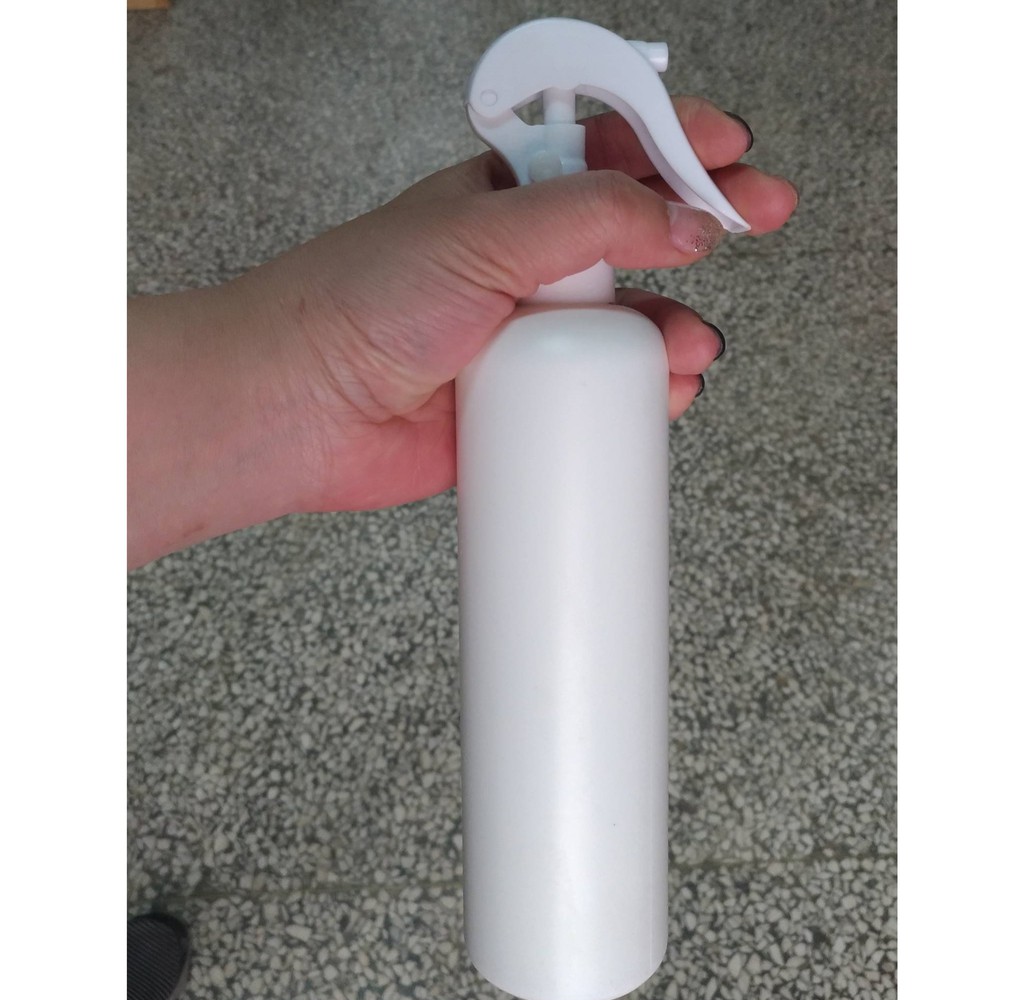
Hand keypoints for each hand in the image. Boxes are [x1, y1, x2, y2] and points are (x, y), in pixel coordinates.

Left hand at [128, 97, 796, 566]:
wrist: (304, 407)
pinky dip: (638, 391)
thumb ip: (591, 216)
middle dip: (699, 223)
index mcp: (506, 196)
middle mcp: (520, 262)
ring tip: (693, 345)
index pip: (608, 149)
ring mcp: (523, 333)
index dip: (674, 141)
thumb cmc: (359, 304)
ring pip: (624, 322)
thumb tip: (681, 215)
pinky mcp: (521, 399)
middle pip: (632, 234)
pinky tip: (663, 392)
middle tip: (759, 216)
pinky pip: (596, 390)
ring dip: (672, 327)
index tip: (731, 149)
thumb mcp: (484, 232)